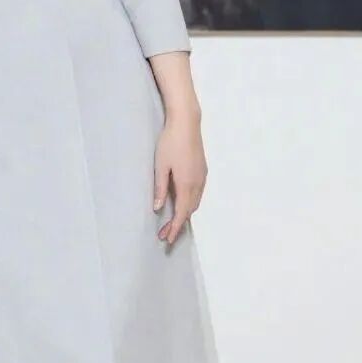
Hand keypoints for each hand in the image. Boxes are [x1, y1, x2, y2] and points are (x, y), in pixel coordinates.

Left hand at [153, 108, 206, 245]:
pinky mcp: (202, 170)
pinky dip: (190, 203)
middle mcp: (198, 183)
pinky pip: (198, 194)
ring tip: (172, 223)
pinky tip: (182, 203)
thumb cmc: (170, 142)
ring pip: (195, 202)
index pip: (182, 213)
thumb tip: (158, 208)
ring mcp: (202, 176)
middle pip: (190, 211)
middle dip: (178, 225)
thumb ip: (160, 188)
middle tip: (164, 234)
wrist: (187, 122)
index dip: (174, 228)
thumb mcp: (160, 166)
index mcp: (187, 184)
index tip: (167, 239)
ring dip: (185, 214)